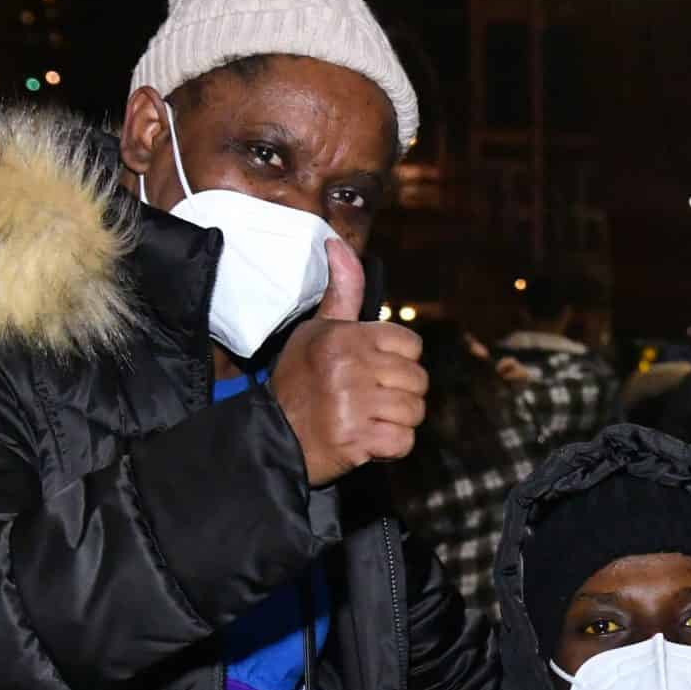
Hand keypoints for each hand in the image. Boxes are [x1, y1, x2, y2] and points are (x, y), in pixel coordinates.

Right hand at [269, 238, 427, 485]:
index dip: (398, 361)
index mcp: (346, 337)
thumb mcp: (317, 329)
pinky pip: (404, 441)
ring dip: (397, 421)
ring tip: (369, 418)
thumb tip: (338, 243)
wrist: (273, 435)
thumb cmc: (301, 379)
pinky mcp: (358, 439)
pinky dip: (391, 446)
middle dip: (400, 394)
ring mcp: (355, 403)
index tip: (373, 371)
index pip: (410, 345)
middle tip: (370, 399)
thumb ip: (342, 291)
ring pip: (414, 410)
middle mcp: (351, 366)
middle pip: (418, 379)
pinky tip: (368, 439)